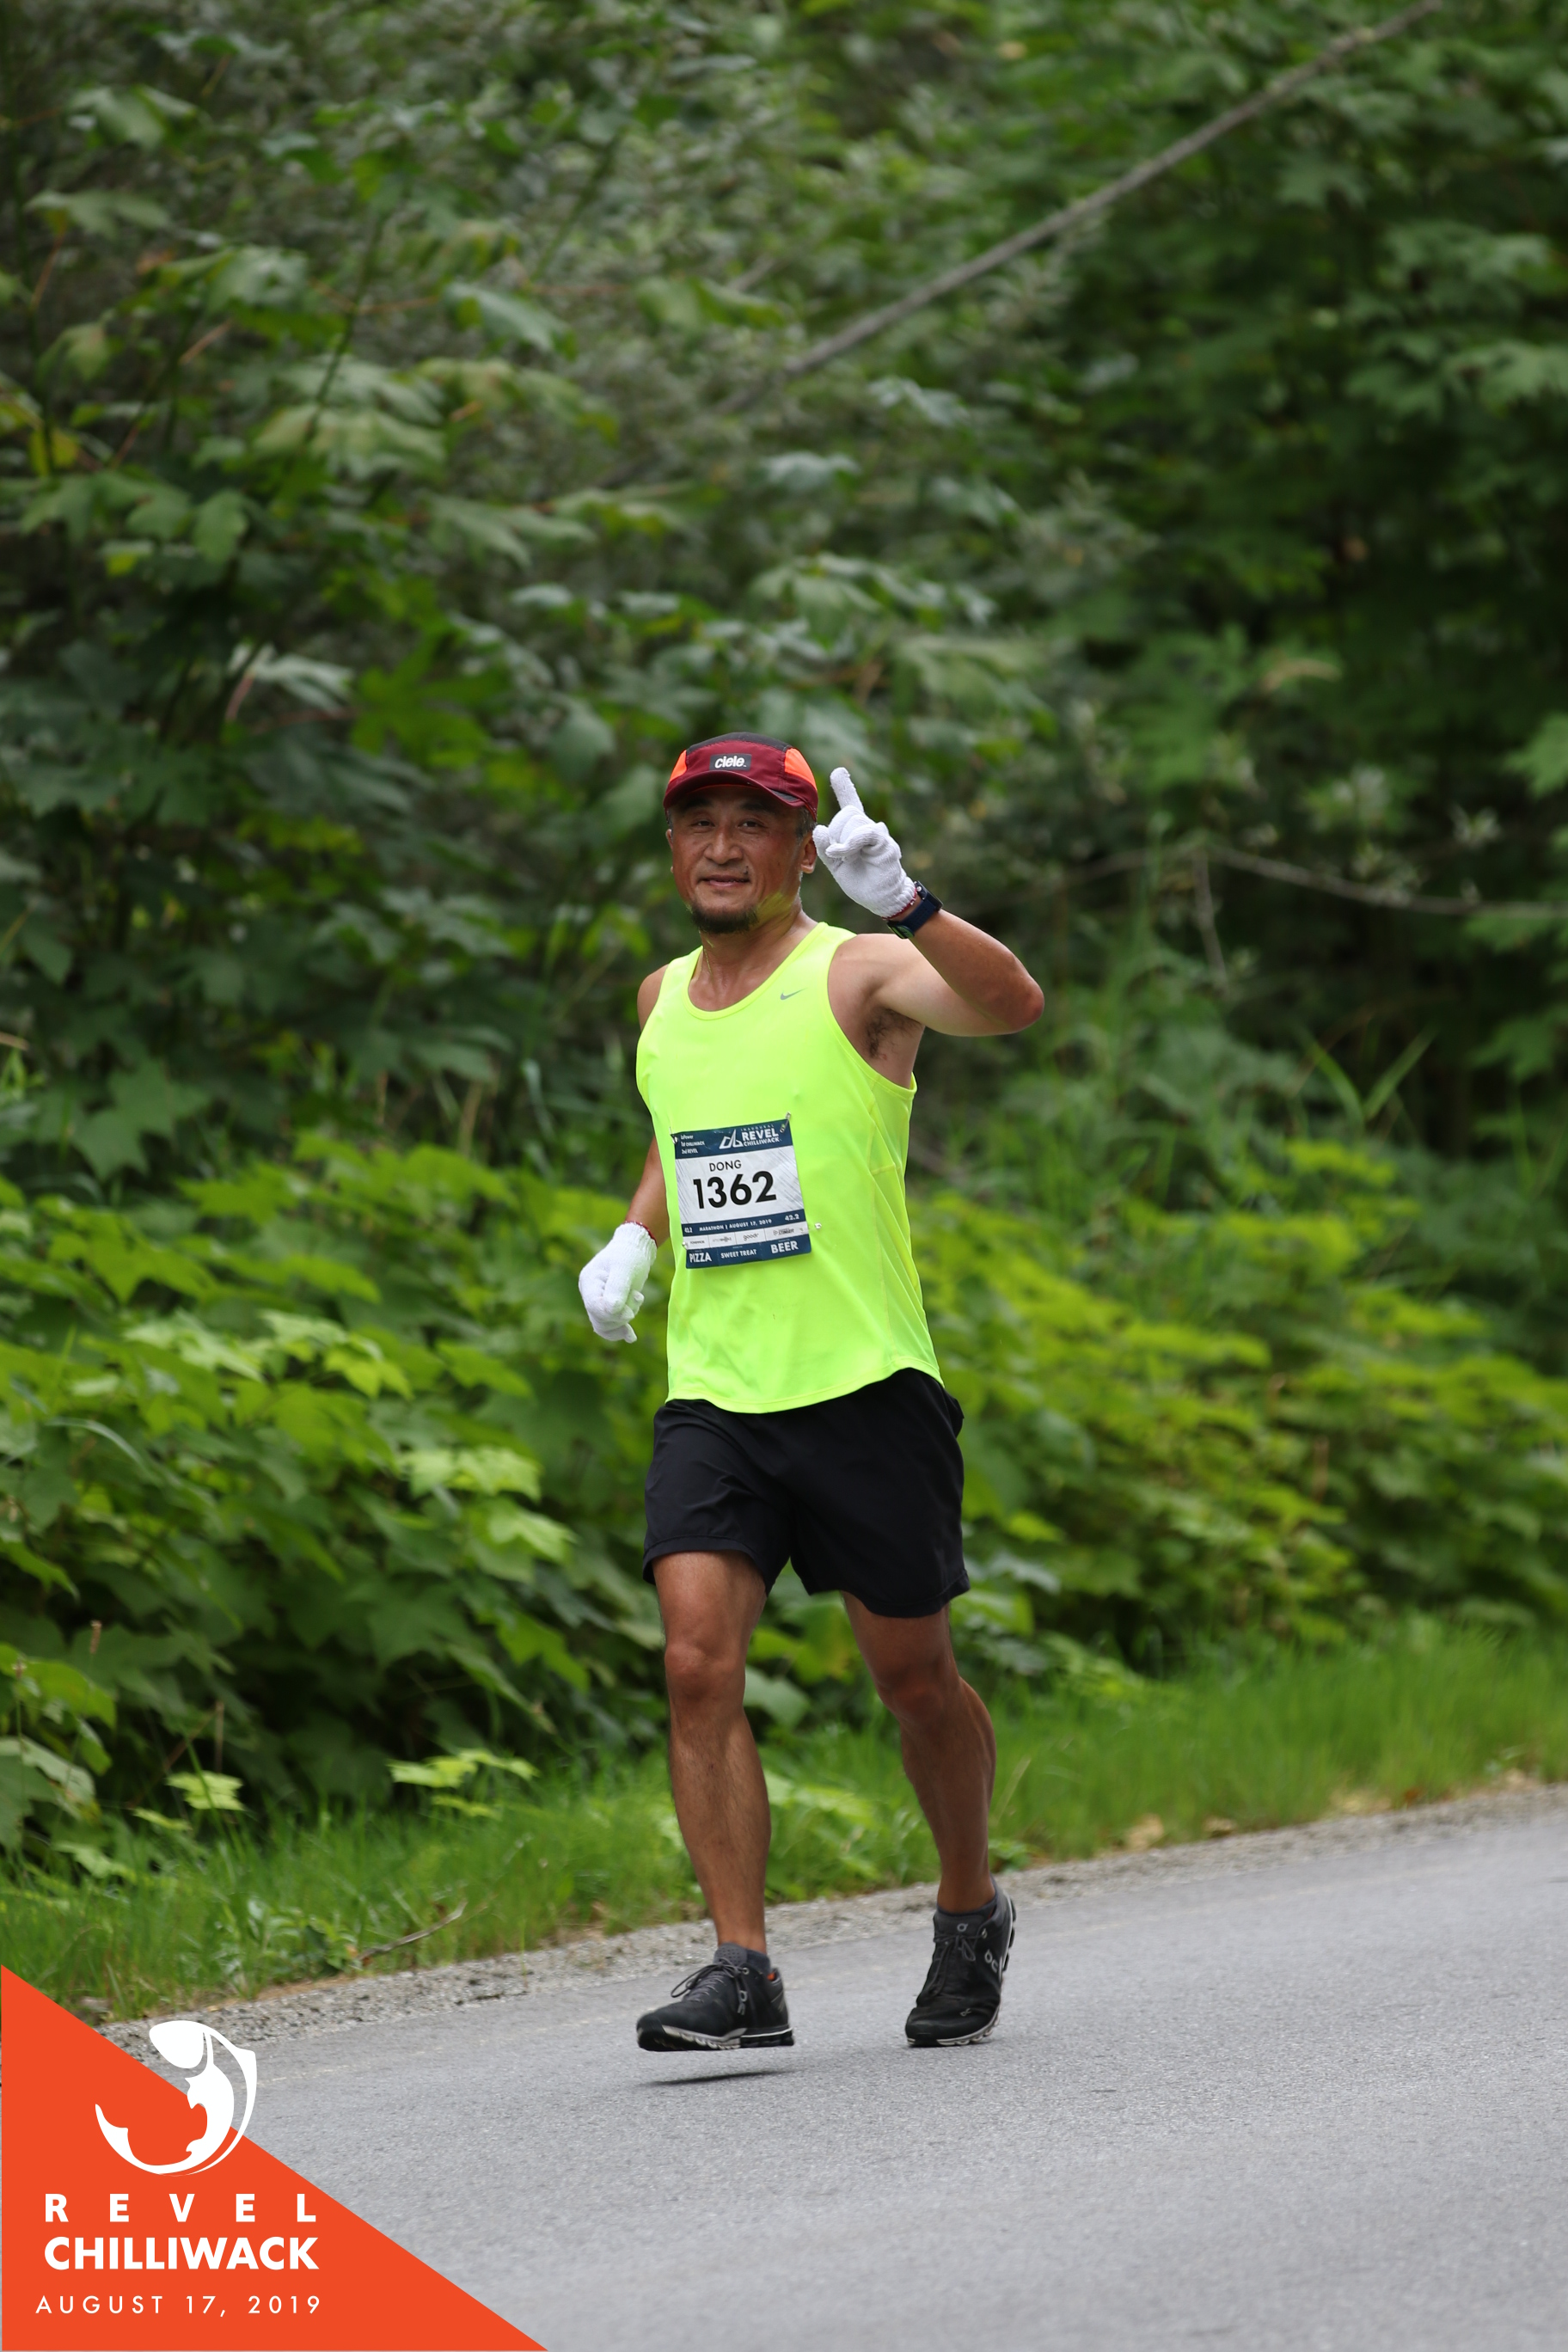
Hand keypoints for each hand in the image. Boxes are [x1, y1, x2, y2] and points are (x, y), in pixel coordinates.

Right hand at [578, 1222, 657, 1342]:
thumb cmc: (629, 1255)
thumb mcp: (625, 1268)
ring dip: (624, 1319)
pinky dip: (621, 1330)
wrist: (635, 1250)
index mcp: (589, 1282)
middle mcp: (590, 1293)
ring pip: (606, 1324)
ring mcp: (597, 1301)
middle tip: (637, 1298)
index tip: (629, 1312)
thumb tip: (612, 1310)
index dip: (611, 1314)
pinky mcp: (608, 1306)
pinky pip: (610, 1325)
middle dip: (621, 1315)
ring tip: (637, 1300)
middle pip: (600, 1319)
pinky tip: (631, 1336)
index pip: (594, 1306)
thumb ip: (617, 1288)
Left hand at [812, 767, 918, 920]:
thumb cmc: (861, 881)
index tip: (839, 772)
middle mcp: (868, 828)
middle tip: (839, 855)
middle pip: (846, 813)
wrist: (881, 899)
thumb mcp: (836, 866)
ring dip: (842, 840)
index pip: (850, 805)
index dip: (844, 788)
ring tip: (847, 859)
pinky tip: (845, 855)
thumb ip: (826, 847)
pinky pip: (864, 832)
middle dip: (835, 832)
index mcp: (856, 832)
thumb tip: (819, 828)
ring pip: (853, 819)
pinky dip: (850, 843)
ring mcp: (878, 833)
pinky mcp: (884, 842)